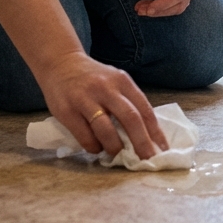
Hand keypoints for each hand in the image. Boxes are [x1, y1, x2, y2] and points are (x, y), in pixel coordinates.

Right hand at [39, 50, 167, 158]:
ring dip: (115, 147)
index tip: (162, 150)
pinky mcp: (67, 111)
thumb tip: (146, 134)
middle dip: (141, 143)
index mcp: (122, 81)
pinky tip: (96, 147)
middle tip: (147, 160)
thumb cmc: (92, 78)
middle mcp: (106, 88)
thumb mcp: (114, 81)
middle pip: (130, 118)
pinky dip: (94, 147)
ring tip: (116, 154)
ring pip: (107, 130)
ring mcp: (85, 99)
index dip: (155, 132)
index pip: (144, 109)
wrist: (60, 63)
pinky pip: (85, 136)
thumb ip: (128, 102)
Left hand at [135, 0, 200, 16]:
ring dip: (160, 11)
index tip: (147, 9)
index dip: (164, 4)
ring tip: (140, 8)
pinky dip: (161, 6)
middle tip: (139, 10)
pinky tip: (146, 4)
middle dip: (160, 10)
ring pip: (178, 6)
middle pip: (180, 3)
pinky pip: (173, 1)